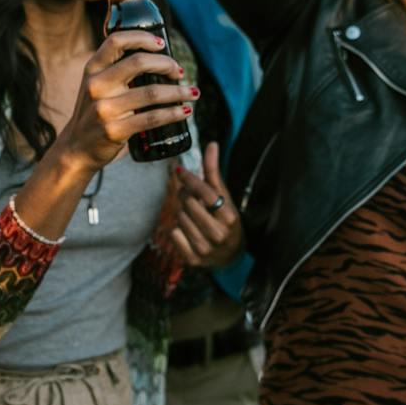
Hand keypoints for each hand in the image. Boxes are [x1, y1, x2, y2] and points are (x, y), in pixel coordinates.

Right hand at [54, 29, 196, 171]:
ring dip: (178, 92)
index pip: (117, 41)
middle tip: (179, 72)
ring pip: (151, 92)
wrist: (76, 150)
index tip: (162, 44)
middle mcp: (96, 86)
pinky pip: (151, 118)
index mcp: (92, 69)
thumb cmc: (94, 114)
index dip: (142, 37)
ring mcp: (104, 109)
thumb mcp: (96, 87)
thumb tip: (158, 60)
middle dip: (167, 64)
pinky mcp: (114, 130)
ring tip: (192, 93)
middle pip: (139, 62)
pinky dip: (173, 114)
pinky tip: (184, 112)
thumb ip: (115, 72)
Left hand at [169, 142, 244, 267]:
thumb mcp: (224, 197)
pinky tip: (189, 231)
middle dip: (186, 196)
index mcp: (229, 217)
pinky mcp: (193, 260)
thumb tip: (212, 144)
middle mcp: (218, 234)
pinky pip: (174, 234)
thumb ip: (214, 172)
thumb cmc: (225, 220)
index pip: (205, 192)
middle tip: (189, 196)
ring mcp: (205, 249)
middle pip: (189, 203)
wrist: (231, 256)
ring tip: (193, 216)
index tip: (179, 170)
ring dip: (182, 212)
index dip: (189, 178)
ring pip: (180, 218)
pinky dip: (178, 230)